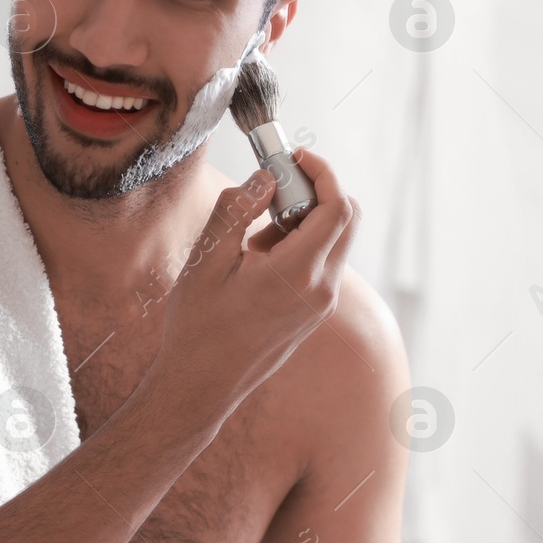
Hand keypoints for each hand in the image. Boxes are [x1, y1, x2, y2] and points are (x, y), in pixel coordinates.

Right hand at [151, 148, 359, 421]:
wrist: (200, 385)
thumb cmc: (198, 326)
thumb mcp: (207, 259)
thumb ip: (238, 209)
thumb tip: (265, 177)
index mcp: (298, 274)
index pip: (337, 207)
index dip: (322, 172)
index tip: (295, 157)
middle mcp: (321, 291)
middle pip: (345, 220)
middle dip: (316, 192)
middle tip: (275, 186)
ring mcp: (320, 305)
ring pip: (332, 242)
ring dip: (303, 221)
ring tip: (251, 235)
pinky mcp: (312, 314)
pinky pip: (320, 265)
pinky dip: (299, 246)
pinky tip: (255, 258)